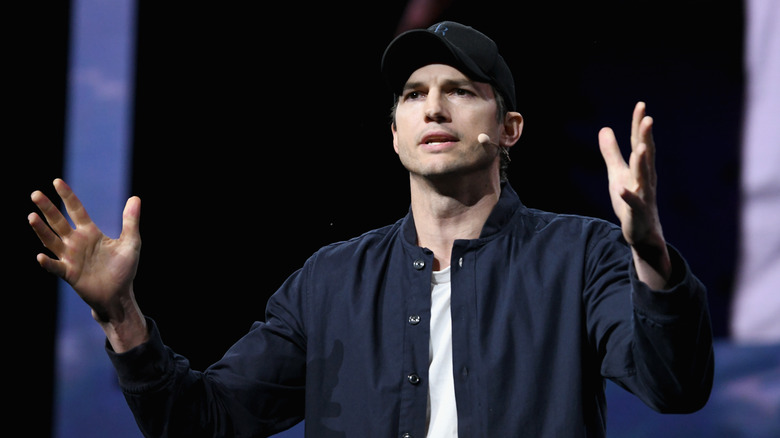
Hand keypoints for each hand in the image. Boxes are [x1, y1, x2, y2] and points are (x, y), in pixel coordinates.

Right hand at [28, 179, 142, 325]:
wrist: (119, 294)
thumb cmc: (123, 268)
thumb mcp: (131, 243)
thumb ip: (131, 221)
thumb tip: (135, 198)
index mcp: (90, 233)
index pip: (76, 210)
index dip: (67, 196)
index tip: (57, 182)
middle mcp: (76, 243)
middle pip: (58, 222)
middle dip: (47, 208)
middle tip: (35, 194)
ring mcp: (70, 258)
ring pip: (52, 241)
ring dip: (41, 230)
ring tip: (32, 217)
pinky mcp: (69, 274)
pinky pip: (56, 267)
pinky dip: (48, 262)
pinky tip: (41, 256)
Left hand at [599, 102, 670, 285]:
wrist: (643, 232)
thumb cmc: (631, 200)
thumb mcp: (617, 173)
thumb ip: (611, 152)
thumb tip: (605, 128)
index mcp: (641, 168)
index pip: (640, 142)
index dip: (639, 125)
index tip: (641, 105)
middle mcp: (646, 179)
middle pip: (646, 155)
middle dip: (646, 138)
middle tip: (648, 119)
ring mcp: (644, 195)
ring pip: (644, 178)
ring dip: (643, 163)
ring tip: (641, 148)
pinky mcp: (638, 212)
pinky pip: (633, 203)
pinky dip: (628, 196)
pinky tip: (621, 189)